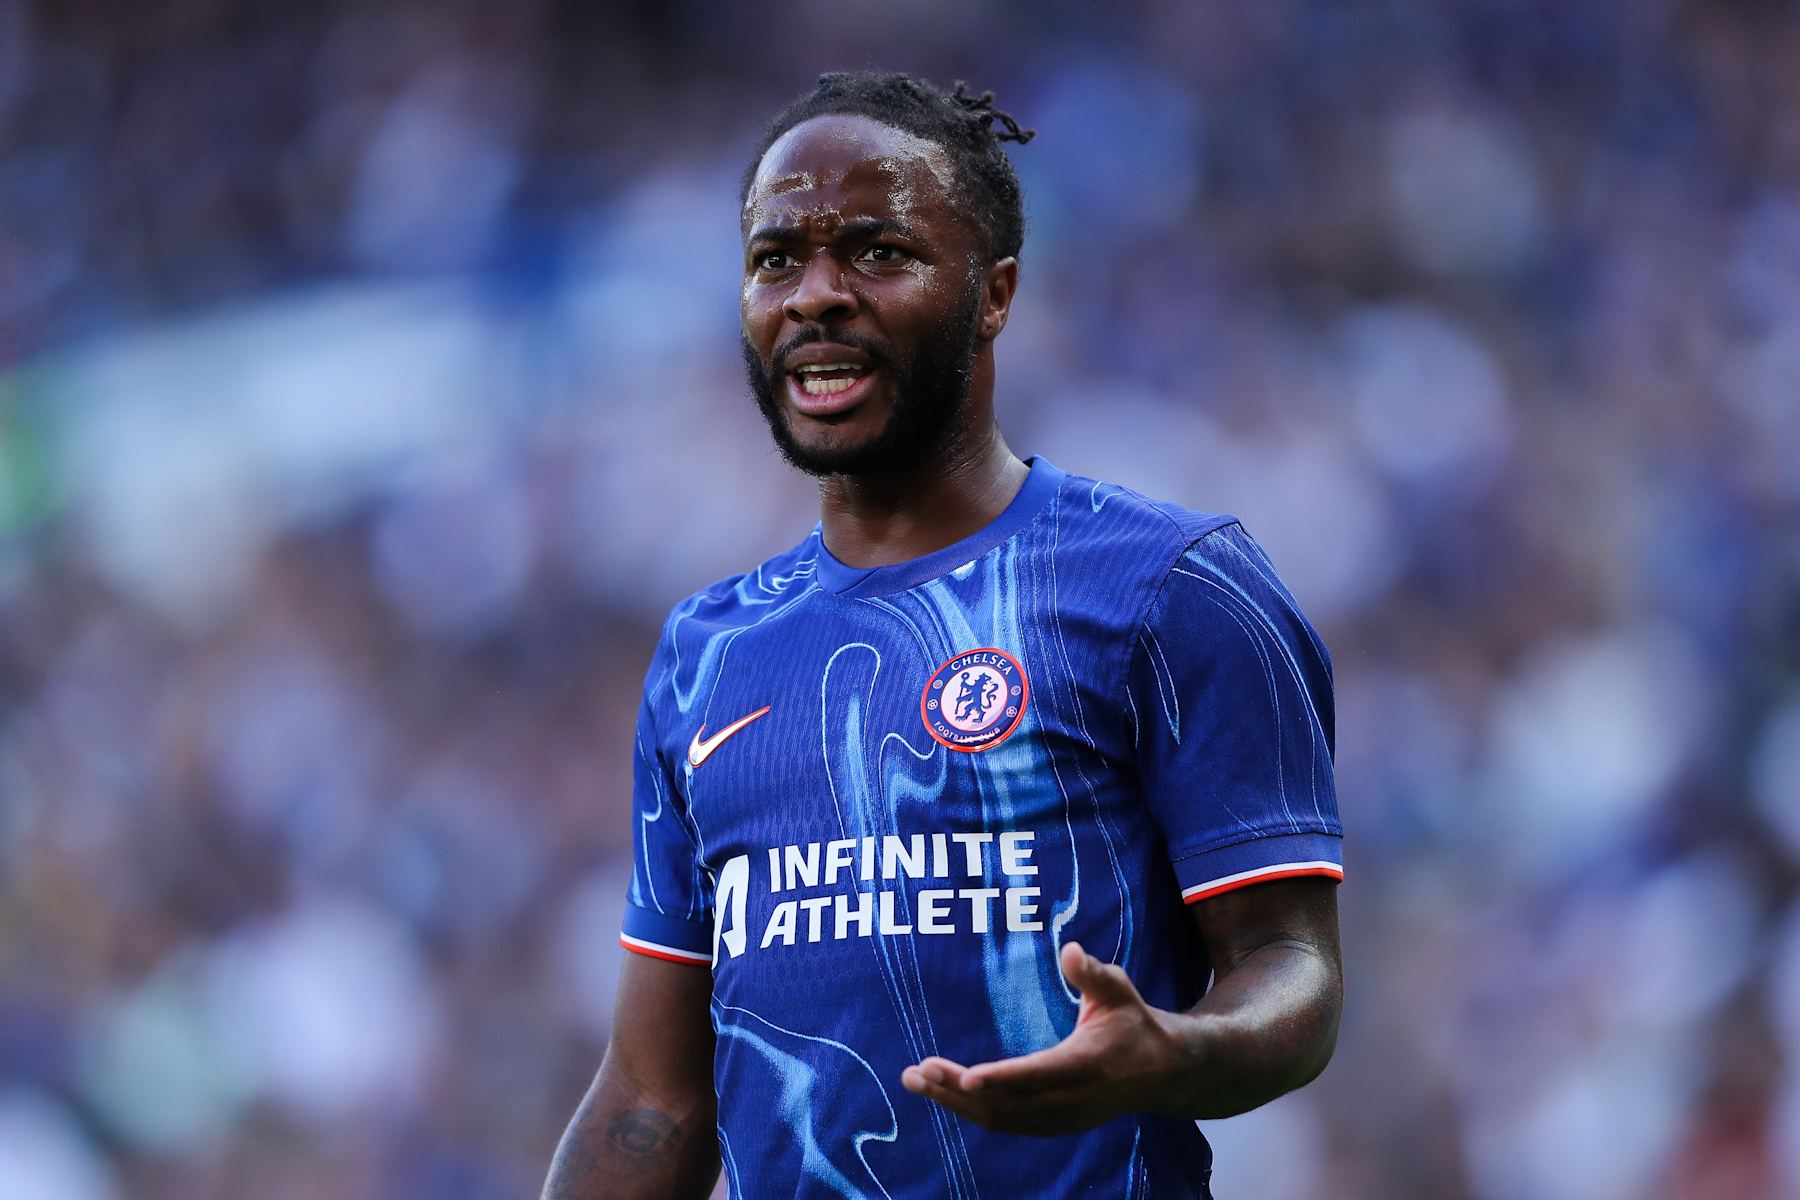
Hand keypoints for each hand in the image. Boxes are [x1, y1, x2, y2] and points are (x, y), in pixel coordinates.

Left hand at [899, 941, 1188, 1135]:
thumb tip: (1070, 950)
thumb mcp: (1119, 991)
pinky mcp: (1053, 1126)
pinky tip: (944, 1094)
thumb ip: (1093, 974)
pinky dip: (972, 1111)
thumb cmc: (1132, 1022)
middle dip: (957, 1090)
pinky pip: (1006, 1124)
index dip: (1001, 1078)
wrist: (1161, 1072)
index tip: (964, 1077)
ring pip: (1001, 1119)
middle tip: (916, 1072)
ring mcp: (1062, 1119)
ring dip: (955, 1102)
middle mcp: (1072, 1100)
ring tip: (915, 1080)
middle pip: (1007, 1103)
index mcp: (1087, 1065)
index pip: (1038, 1076)